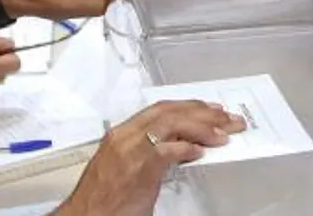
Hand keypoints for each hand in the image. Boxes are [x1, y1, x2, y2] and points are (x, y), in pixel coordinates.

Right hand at [63, 102, 246, 215]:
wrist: (87, 215)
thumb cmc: (104, 198)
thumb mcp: (128, 166)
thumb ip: (152, 153)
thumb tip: (184, 149)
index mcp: (122, 133)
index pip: (160, 109)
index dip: (188, 106)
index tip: (209, 109)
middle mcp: (126, 136)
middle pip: (169, 111)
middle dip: (202, 112)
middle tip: (226, 117)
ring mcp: (131, 150)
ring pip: (171, 124)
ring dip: (201, 127)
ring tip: (221, 133)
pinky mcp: (138, 168)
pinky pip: (167, 151)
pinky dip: (186, 148)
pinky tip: (200, 152)